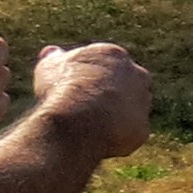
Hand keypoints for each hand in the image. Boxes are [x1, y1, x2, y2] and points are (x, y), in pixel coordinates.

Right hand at [29, 42, 153, 159]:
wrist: (78, 120)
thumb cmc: (62, 90)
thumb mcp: (49, 68)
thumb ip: (54, 59)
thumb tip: (52, 53)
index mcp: (114, 55)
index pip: (109, 63)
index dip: (93, 77)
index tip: (80, 88)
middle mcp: (136, 75)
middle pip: (129, 83)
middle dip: (113, 93)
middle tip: (91, 107)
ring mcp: (143, 101)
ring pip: (133, 108)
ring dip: (118, 115)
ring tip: (92, 125)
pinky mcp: (142, 127)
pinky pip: (131, 132)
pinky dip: (118, 136)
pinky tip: (98, 139)